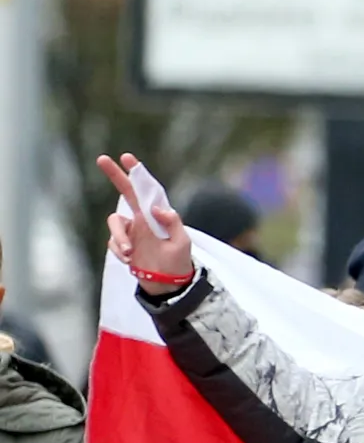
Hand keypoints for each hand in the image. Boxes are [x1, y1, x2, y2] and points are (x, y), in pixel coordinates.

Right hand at [98, 154, 195, 286]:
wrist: (167, 285)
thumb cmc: (178, 262)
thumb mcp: (182, 243)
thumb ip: (172, 223)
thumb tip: (158, 208)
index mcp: (157, 215)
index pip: (147, 191)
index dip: (138, 175)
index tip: (127, 158)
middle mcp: (142, 219)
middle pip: (126, 193)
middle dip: (115, 176)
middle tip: (102, 159)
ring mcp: (131, 231)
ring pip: (114, 223)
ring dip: (119, 236)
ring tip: (129, 252)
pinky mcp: (123, 245)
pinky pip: (113, 241)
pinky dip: (118, 250)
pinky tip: (129, 260)